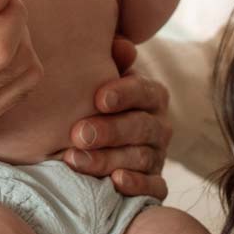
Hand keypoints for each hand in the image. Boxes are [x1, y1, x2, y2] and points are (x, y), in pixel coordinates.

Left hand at [60, 39, 170, 198]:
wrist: (96, 146)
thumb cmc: (95, 106)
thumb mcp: (100, 81)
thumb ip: (110, 62)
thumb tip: (121, 44)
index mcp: (151, 96)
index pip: (144, 91)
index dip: (124, 93)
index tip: (99, 98)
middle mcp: (159, 126)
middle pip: (140, 127)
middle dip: (109, 131)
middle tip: (78, 134)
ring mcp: (158, 156)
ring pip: (140, 158)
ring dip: (108, 160)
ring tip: (74, 160)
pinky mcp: (154, 185)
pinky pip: (154, 188)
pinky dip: (137, 186)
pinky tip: (115, 183)